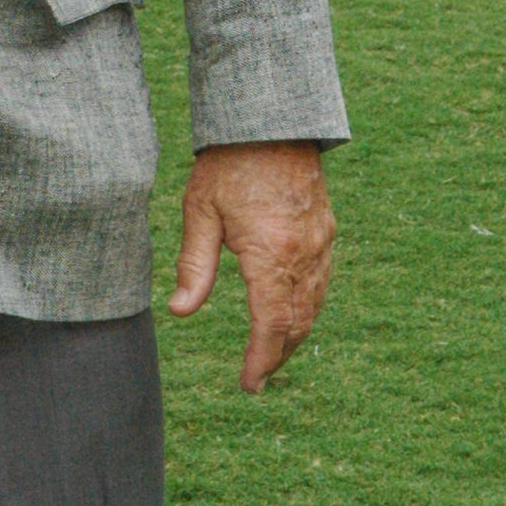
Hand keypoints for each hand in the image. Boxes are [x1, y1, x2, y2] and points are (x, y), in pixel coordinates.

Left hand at [168, 141, 334, 393]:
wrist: (270, 121)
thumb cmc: (228, 163)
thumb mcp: (200, 211)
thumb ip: (195, 265)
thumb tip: (180, 312)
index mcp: (272, 254)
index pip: (271, 326)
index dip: (261, 361)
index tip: (248, 385)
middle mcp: (304, 254)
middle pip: (297, 324)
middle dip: (278, 355)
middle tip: (257, 378)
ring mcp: (320, 243)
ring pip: (314, 306)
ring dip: (294, 335)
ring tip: (271, 354)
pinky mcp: (325, 230)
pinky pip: (321, 283)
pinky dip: (307, 308)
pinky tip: (291, 313)